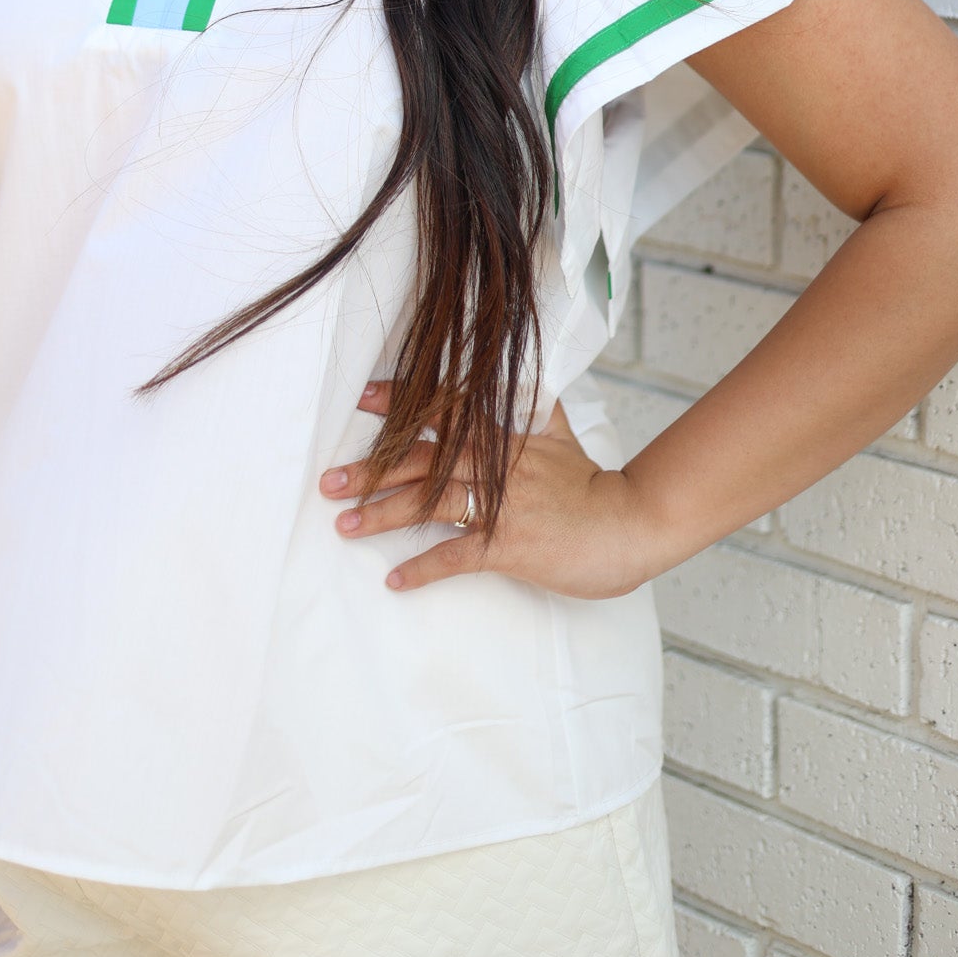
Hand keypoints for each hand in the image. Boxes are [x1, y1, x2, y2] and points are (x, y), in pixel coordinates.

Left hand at [319, 381, 659, 598]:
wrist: (629, 525)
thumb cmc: (592, 483)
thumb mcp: (561, 431)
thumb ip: (532, 406)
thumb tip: (520, 376)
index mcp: (505, 435)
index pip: (446, 410)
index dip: (402, 403)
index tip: (363, 398)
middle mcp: (496, 465)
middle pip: (423, 460)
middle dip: (372, 469)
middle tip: (328, 480)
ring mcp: (501, 505)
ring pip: (430, 504)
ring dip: (383, 514)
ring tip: (344, 524)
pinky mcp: (509, 545)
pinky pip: (457, 556)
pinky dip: (424, 568)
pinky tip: (394, 580)